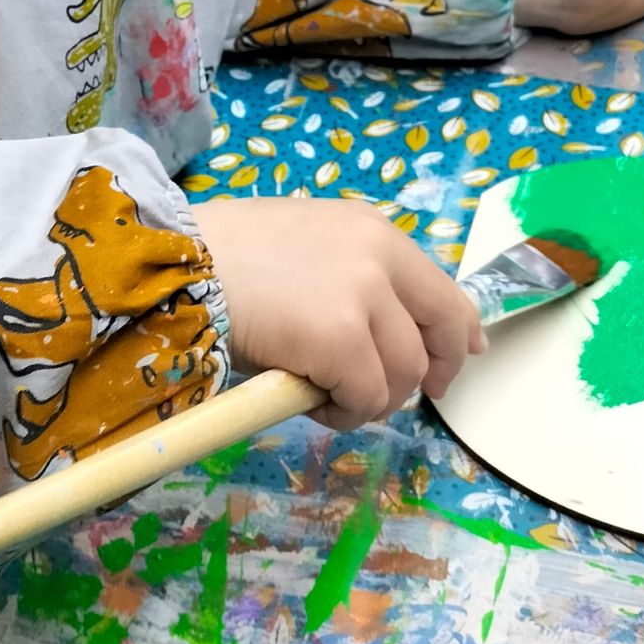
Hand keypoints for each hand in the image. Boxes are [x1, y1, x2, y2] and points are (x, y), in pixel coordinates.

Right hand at [193, 196, 483, 430]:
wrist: (180, 266)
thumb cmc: (229, 259)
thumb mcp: (310, 247)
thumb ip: (358, 278)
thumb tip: (394, 330)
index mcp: (374, 231)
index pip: (444, 289)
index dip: (459, 333)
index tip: (464, 356)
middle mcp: (380, 257)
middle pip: (439, 335)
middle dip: (425, 376)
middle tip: (391, 396)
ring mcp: (363, 298)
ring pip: (403, 375)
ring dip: (370, 398)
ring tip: (324, 392)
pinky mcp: (341, 340)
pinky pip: (366, 398)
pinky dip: (343, 412)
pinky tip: (308, 399)